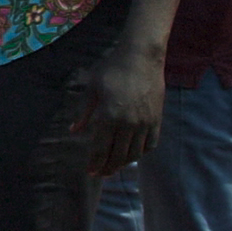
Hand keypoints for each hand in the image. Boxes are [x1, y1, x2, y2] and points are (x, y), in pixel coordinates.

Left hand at [74, 40, 165, 177]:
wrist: (142, 57)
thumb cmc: (112, 69)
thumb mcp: (92, 88)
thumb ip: (83, 112)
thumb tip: (74, 131)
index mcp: (109, 116)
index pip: (100, 149)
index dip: (94, 163)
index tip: (89, 172)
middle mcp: (128, 123)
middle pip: (117, 155)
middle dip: (107, 167)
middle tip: (100, 174)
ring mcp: (145, 122)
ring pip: (134, 153)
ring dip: (124, 163)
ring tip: (114, 167)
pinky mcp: (157, 119)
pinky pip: (150, 144)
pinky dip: (141, 153)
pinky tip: (133, 154)